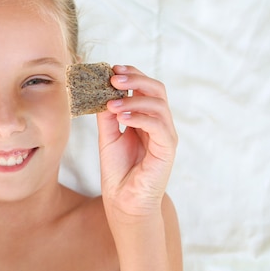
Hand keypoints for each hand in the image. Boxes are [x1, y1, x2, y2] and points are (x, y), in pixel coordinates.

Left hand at [97, 66, 176, 219]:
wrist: (124, 201)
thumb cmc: (118, 172)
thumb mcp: (108, 137)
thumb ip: (107, 115)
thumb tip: (101, 91)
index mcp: (146, 118)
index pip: (145, 88)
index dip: (131, 75)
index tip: (112, 69)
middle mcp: (159, 124)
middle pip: (156, 90)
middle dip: (135, 79)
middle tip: (114, 78)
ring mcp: (166, 135)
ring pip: (158, 104)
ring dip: (133, 99)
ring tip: (111, 103)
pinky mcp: (168, 149)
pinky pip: (158, 125)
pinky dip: (139, 117)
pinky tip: (121, 118)